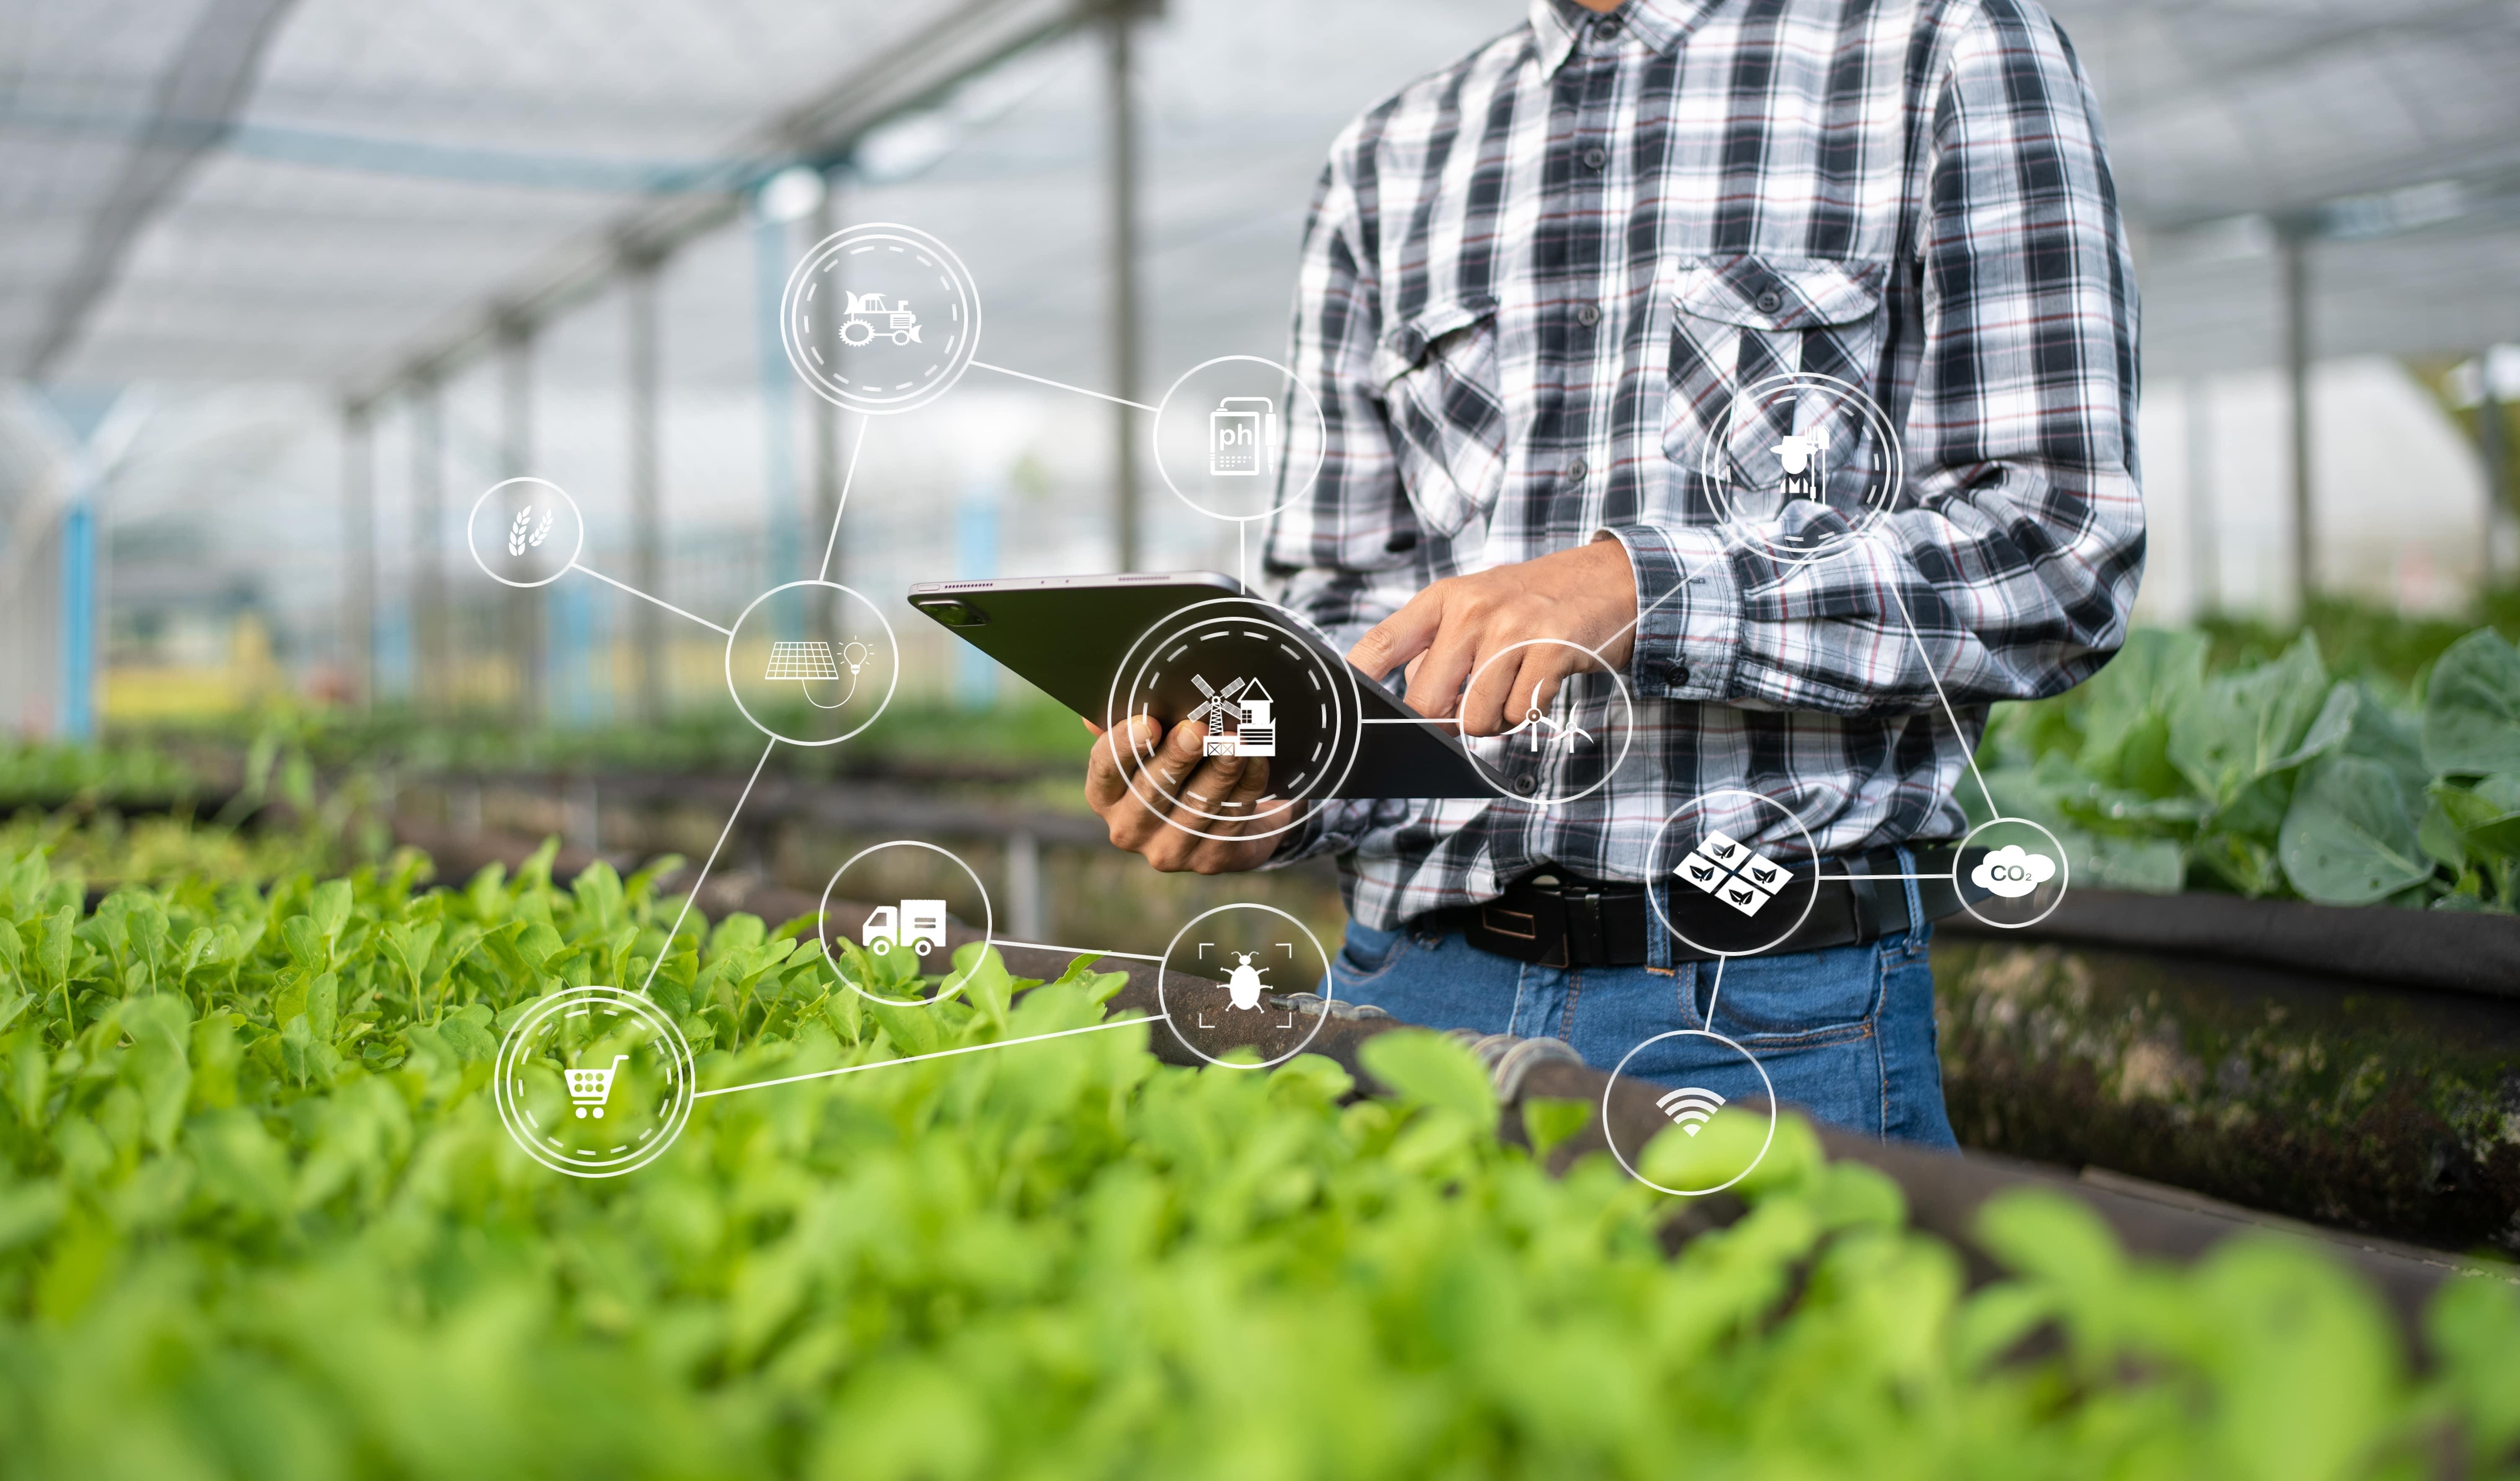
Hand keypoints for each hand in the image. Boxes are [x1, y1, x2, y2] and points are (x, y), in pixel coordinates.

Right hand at [1082, 715, 1296, 873]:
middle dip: (1178, 757)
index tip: (1149, 723)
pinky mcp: (1209, 860)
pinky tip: (1258, 759)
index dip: (1125, 746)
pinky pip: (1231, 818)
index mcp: (1105, 796)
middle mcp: (1129, 829)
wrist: (1216, 819)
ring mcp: (1169, 851)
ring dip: (1220, 770)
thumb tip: (1093, 718)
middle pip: (1152, 790)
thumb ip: (1124, 726)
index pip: (1106, 769)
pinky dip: (1248, 785)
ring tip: (1237, 742)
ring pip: (1197, 806)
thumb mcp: (1148, 745)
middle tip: (1198, 729)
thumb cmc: (1173, 766)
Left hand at [1347, 537, 1638, 735]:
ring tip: (1511, 690)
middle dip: (1442, 722)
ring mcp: (1513, 630)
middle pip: (1425, 700)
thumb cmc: (1536, 600)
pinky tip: (1538, 686)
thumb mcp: (1477, 605)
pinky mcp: (1551, 650)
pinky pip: (1520, 714)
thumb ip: (1437, 646)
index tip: (1346, 704)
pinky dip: (1527, 715)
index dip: (1357, 679)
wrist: (1610, 578)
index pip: (1383, 642)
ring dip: (1493, 721)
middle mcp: (1473, 610)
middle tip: (1467, 710)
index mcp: (1445, 599)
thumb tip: (1412, 701)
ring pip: (1475, 717)